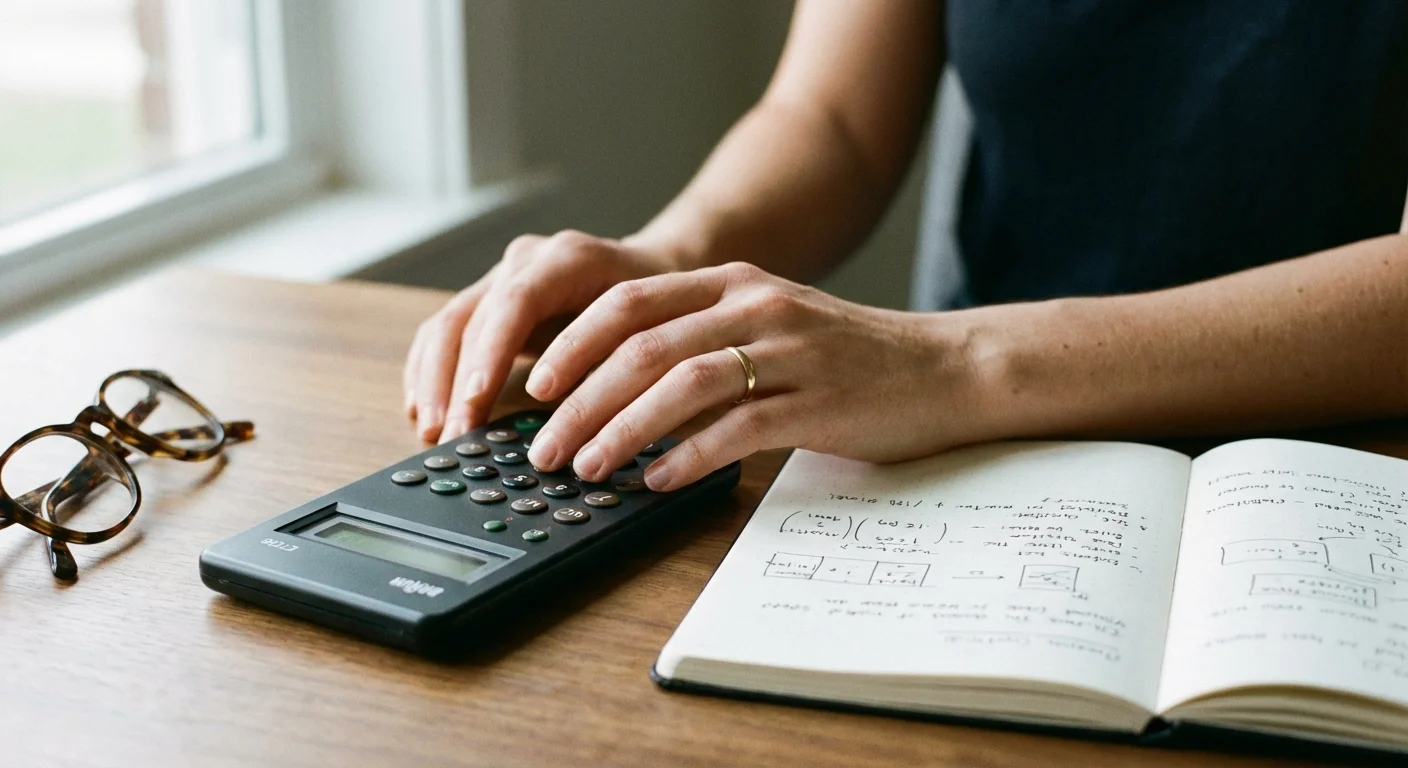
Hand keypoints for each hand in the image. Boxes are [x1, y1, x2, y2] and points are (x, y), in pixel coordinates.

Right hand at [403, 230, 675, 442]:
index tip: (476, 401)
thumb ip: (611, 363)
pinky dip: (429, 372)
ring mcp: (499, 277)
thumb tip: (576, 420)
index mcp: (567, 259)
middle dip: (457, 383)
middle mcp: (524, 261)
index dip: (492, 353)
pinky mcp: (485, 300)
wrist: (651, 272)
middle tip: (454, 436)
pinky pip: (442, 332)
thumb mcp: (646, 328)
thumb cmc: (654, 306)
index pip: (516, 302)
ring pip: (447, 325)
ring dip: (433, 381)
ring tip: (433, 432)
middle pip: (472, 318)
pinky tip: (423, 411)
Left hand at [523, 262, 990, 490]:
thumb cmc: (849, 358)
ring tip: (585, 466)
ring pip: (683, 383)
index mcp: (735, 283)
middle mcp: (757, 305)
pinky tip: (657, 480)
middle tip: (543, 444)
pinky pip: (738, 428)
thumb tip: (618, 388)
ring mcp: (791, 351)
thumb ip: (702, 339)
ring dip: (622, 428)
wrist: (946, 369)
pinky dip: (688, 456)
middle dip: (580, 398)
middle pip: (643, 344)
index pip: (630, 302)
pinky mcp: (820, 402)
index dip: (573, 342)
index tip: (534, 383)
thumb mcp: (770, 325)